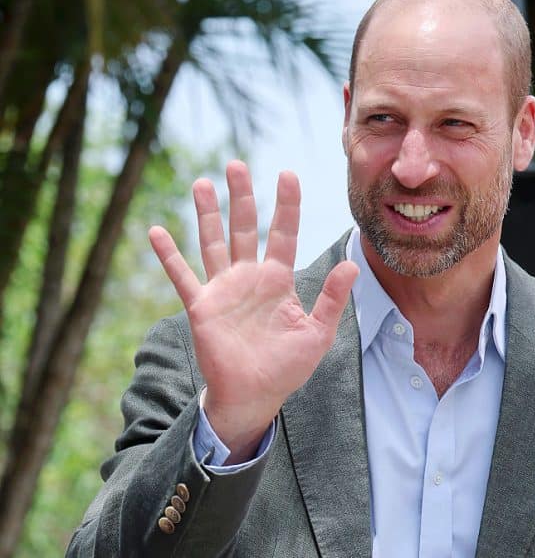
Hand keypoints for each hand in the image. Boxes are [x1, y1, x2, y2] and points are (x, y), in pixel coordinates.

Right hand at [149, 160, 357, 462]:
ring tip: (202, 183)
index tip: (288, 174)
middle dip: (241, 197)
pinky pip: (182, 276)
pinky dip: (169, 255)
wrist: (255, 395)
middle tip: (236, 165)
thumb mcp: (318, 333)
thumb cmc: (288, 366)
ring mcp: (223, 289)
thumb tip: (352, 265)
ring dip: (206, 214)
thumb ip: (332, 299)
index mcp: (279, 280)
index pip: (284, 234)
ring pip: (214, 242)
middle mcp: (250, 278)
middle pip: (245, 228)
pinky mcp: (201, 307)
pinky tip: (157, 231)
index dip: (286, 205)